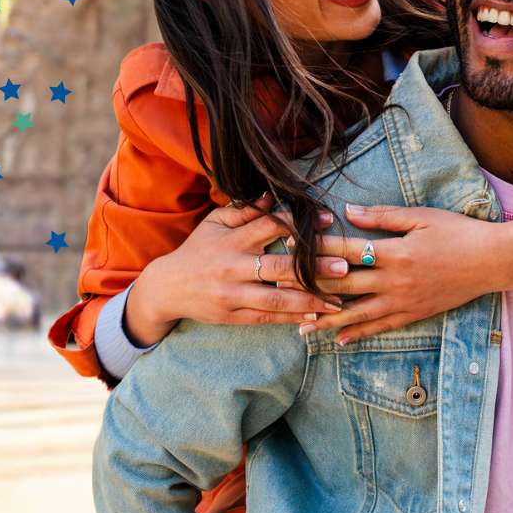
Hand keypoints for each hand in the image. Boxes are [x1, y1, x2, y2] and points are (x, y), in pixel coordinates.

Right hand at [125, 193, 346, 347]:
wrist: (167, 287)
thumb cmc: (197, 250)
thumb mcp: (215, 223)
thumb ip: (244, 210)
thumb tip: (272, 194)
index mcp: (231, 240)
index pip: (271, 227)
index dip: (301, 224)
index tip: (329, 221)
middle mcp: (232, 267)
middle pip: (280, 266)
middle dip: (314, 267)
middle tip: (345, 266)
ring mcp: (232, 294)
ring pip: (276, 298)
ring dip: (310, 299)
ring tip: (338, 300)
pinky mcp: (231, 316)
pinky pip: (265, 317)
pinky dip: (290, 317)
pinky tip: (313, 315)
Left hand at [297, 203, 512, 343]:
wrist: (493, 261)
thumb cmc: (458, 232)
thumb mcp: (420, 217)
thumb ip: (382, 216)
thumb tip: (349, 210)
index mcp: (394, 252)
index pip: (344, 251)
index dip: (315, 249)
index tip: (289, 248)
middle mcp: (394, 280)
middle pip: (343, 286)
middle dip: (309, 288)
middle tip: (280, 290)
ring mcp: (404, 301)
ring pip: (357, 314)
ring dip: (327, 320)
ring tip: (300, 325)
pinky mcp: (414, 313)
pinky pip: (381, 327)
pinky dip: (359, 334)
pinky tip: (339, 340)